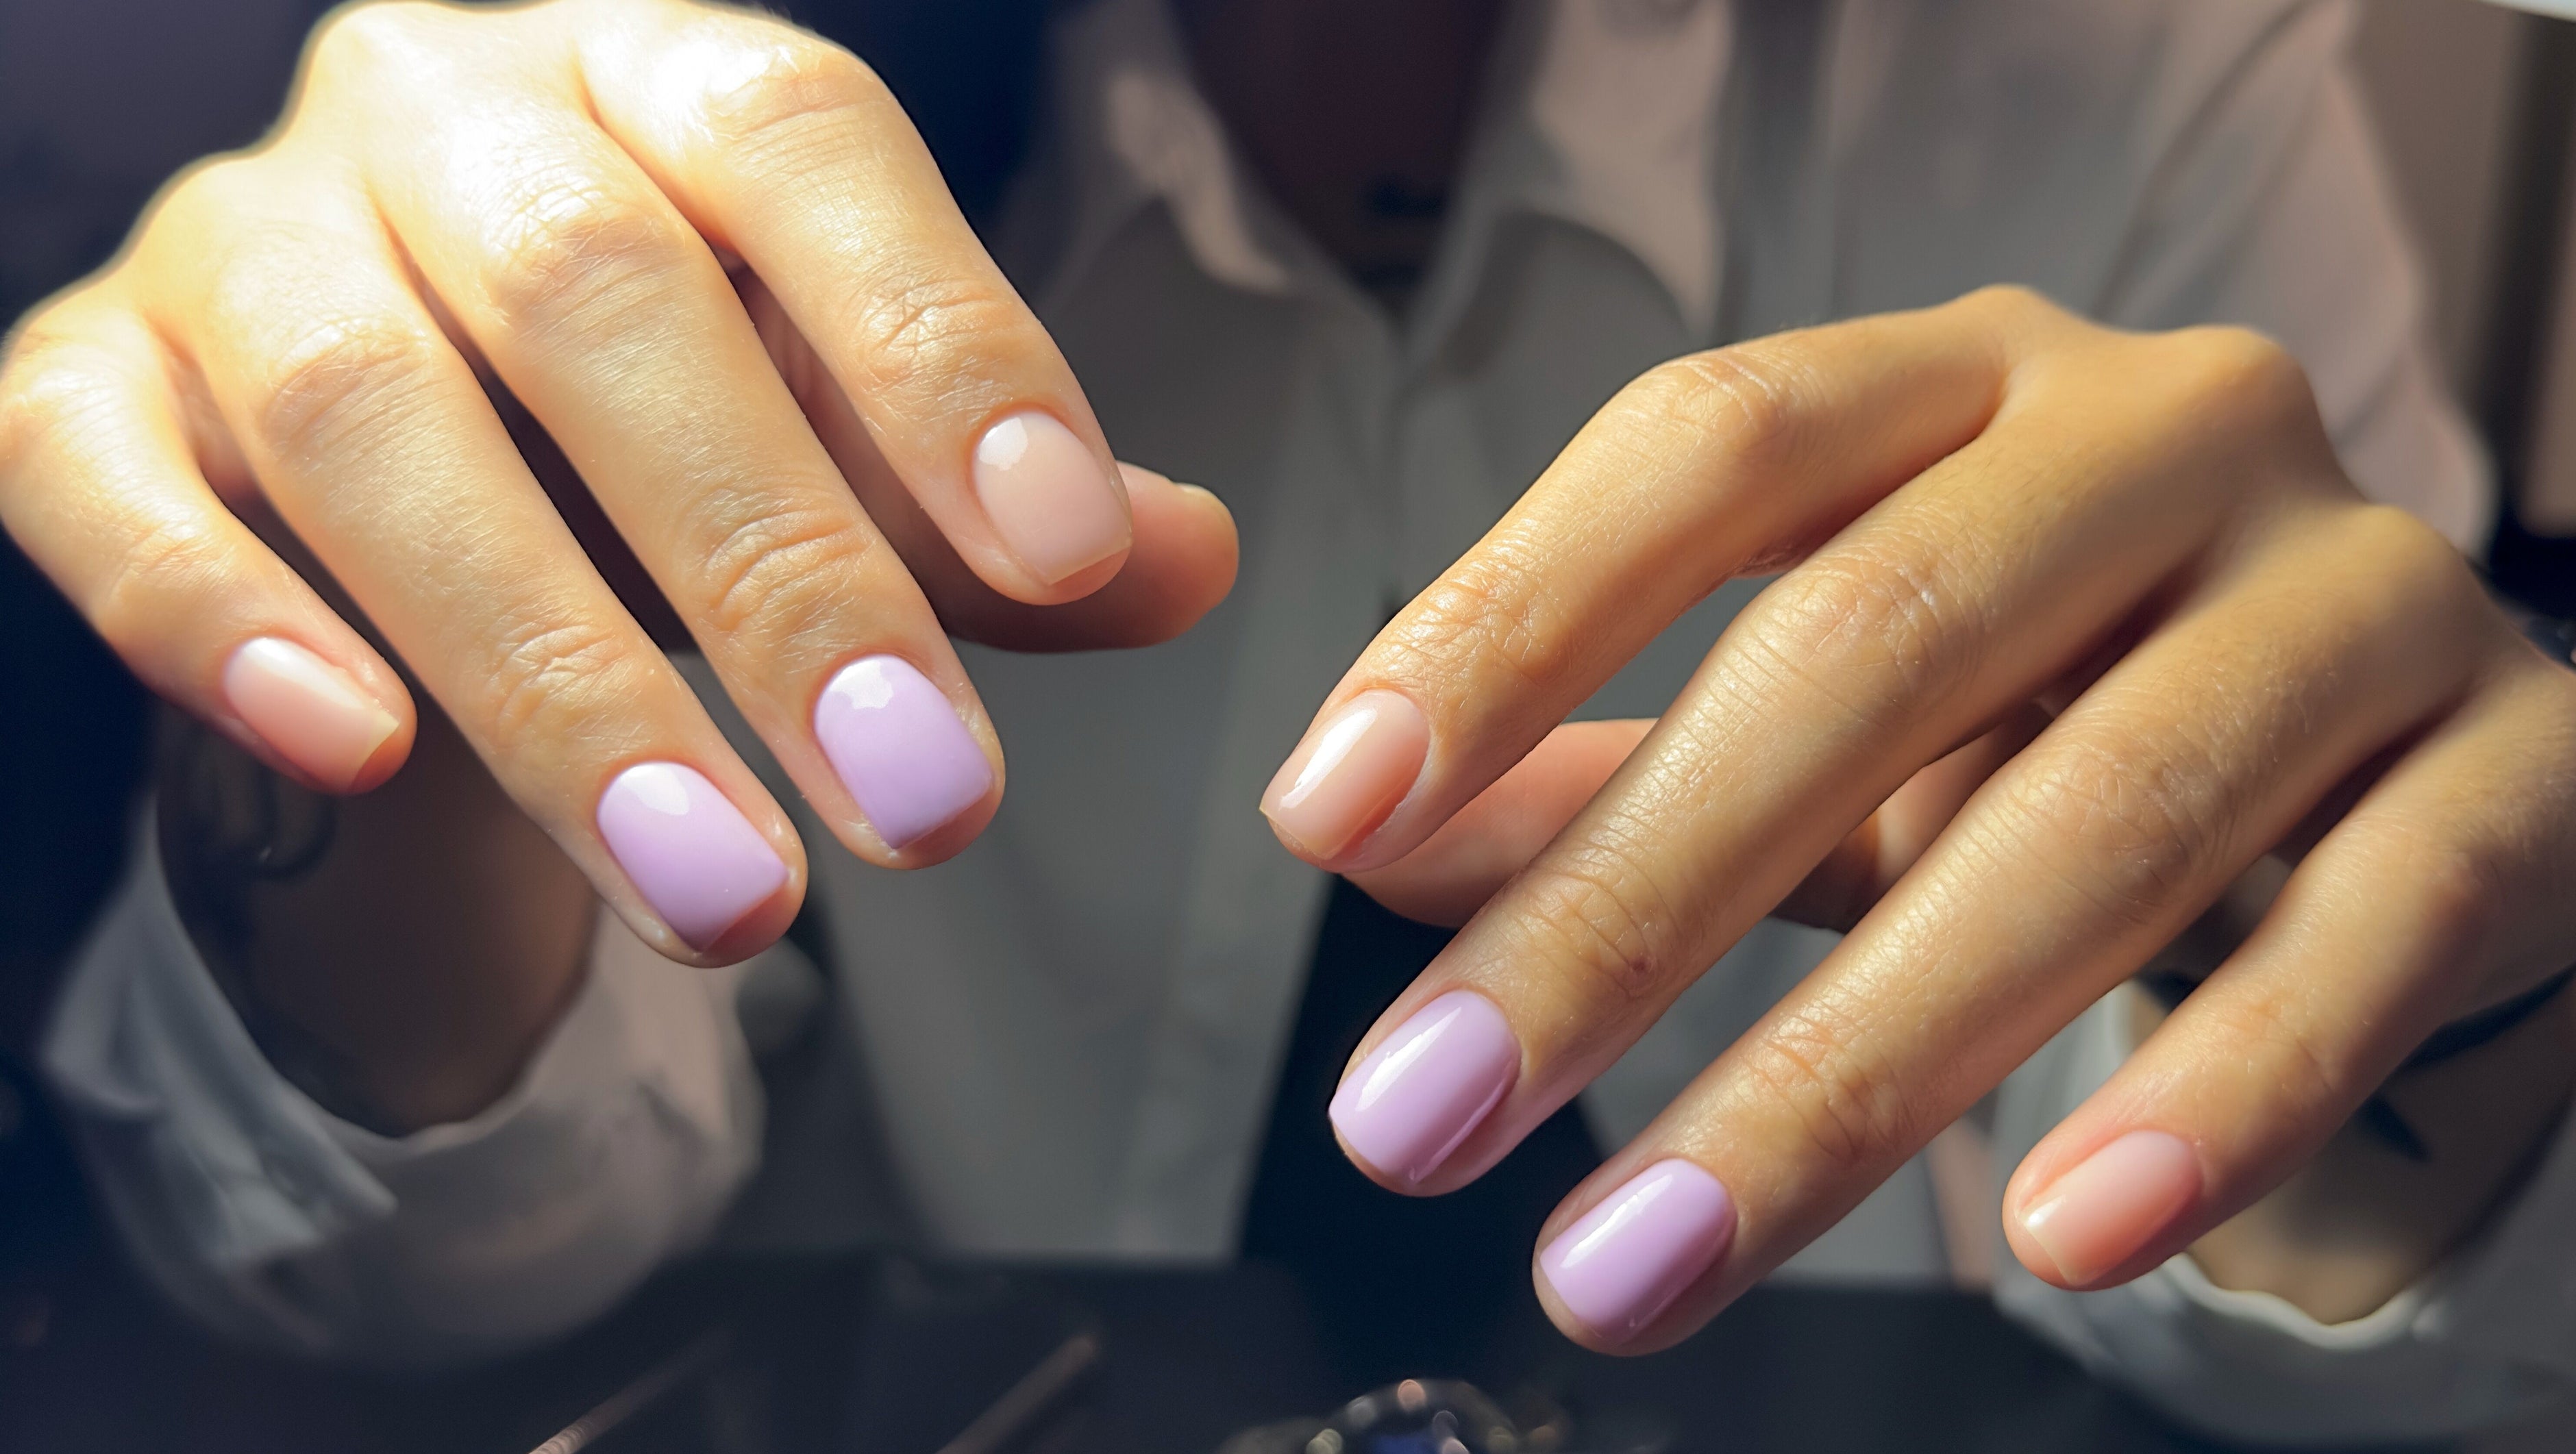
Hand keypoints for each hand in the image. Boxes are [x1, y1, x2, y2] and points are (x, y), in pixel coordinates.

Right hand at [0, 0, 1235, 965]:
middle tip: (927, 804)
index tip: (1063, 556)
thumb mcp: (858, 442)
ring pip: (367, 418)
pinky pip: (95, 477)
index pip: (807, 147)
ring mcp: (238, 237)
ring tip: (726, 896)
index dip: (941, 341)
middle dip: (777, 570)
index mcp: (657, 80)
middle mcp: (439, 112)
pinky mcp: (78, 381)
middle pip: (599, 300)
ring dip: (554, 673)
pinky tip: (359, 751)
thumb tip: (1189, 561)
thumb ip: (1009, 510)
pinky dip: (221, 613)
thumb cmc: (672, 422)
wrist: (408, 433)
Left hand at [1262, 286, 2575, 1349]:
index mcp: (1966, 384)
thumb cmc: (2066, 721)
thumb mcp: (1837, 717)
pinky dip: (2202, 1100)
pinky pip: (2360, 943)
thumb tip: (1376, 836)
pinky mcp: (2526, 774)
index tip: (1325, 814)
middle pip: (1871, 644)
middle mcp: (2168, 434)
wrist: (2404, 784)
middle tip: (1416, 1120)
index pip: (1711, 446)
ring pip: (2097, 819)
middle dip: (1621, 908)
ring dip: (1846, 1071)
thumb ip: (1615, 762)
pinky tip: (2057, 1236)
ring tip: (1638, 1259)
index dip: (1509, 619)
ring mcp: (2364, 592)